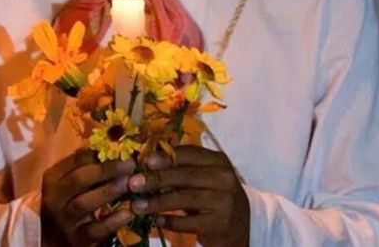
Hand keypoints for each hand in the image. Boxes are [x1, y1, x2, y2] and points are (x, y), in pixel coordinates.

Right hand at [41, 148, 134, 245]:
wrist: (53, 237)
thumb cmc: (67, 200)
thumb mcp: (69, 180)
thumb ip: (85, 163)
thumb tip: (112, 141)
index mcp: (53, 178)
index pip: (75, 160)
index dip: (99, 153)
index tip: (120, 149)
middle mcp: (54, 198)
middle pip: (79, 179)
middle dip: (106, 170)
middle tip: (130, 164)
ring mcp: (64, 221)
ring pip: (85, 203)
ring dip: (110, 191)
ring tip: (130, 182)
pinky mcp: (76, 240)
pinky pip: (95, 230)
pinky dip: (112, 221)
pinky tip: (128, 212)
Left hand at [128, 145, 249, 246]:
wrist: (244, 224)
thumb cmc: (216, 194)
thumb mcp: (205, 176)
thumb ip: (182, 168)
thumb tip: (148, 162)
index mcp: (217, 160)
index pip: (189, 154)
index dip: (166, 156)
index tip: (145, 160)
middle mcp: (223, 177)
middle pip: (185, 175)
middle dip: (156, 178)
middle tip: (134, 183)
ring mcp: (223, 201)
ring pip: (185, 198)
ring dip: (158, 202)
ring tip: (137, 205)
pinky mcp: (220, 223)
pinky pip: (189, 222)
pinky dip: (170, 222)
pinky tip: (156, 221)